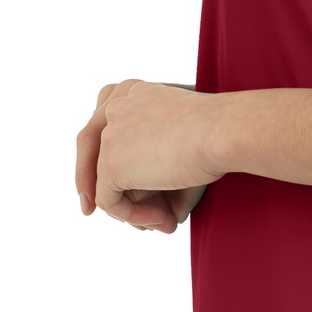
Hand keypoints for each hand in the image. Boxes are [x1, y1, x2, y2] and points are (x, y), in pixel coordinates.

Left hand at [75, 80, 222, 232]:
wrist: (224, 132)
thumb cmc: (220, 133)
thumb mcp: (185, 139)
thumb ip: (163, 166)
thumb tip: (168, 214)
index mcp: (132, 90)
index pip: (102, 120)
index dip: (96, 150)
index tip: (99, 175)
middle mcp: (115, 106)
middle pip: (87, 143)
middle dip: (88, 180)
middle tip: (89, 208)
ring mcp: (109, 135)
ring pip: (104, 181)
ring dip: (133, 207)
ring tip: (166, 221)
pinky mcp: (110, 165)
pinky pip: (110, 203)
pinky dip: (134, 217)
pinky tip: (164, 219)